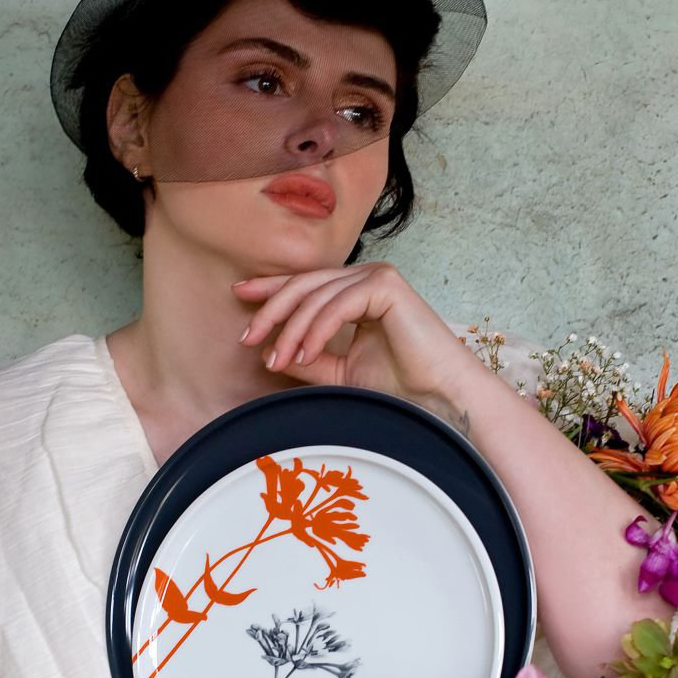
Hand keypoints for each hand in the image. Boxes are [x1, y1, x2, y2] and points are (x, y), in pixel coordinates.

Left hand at [233, 262, 474, 407]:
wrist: (437, 399)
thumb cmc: (399, 388)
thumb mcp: (340, 373)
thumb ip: (308, 358)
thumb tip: (270, 353)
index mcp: (356, 294)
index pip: (306, 285)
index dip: (271, 289)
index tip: (239, 296)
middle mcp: (366, 279)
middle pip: (305, 285)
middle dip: (271, 311)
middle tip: (247, 338)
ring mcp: (378, 278)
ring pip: (317, 296)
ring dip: (291, 329)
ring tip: (278, 359)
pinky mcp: (387, 286)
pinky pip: (338, 303)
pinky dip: (316, 329)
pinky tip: (303, 353)